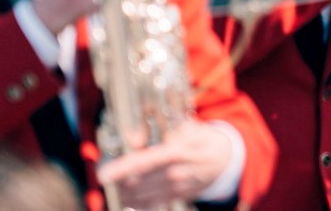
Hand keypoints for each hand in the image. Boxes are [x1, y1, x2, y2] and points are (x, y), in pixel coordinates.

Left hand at [98, 120, 236, 206]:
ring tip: (118, 182)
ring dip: (124, 191)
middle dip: (119, 180)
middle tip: (108, 173)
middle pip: (138, 182)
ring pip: (140, 196)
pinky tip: (129, 195)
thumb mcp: (188, 126)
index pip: (146, 162)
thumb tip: (132, 137)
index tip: (104, 174)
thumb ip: (160, 129)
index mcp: (178, 152)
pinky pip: (149, 205)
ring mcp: (175, 188)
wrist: (225, 160)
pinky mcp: (175, 198)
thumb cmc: (203, 139)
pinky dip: (135, 202)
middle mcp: (175, 173)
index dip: (124, 168)